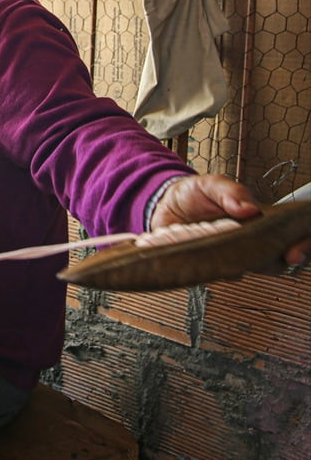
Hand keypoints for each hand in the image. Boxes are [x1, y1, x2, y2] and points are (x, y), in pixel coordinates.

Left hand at [151, 174, 308, 267]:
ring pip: (251, 270)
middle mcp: (249, 243)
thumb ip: (230, 193)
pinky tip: (212, 264)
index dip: (302, 245)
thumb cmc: (194, 194)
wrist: (163, 204)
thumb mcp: (211, 184)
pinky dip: (219, 272)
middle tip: (285, 259)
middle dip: (284, 260)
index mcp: (258, 221)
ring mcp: (230, 257)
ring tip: (241, 259)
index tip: (295, 253)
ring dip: (251, 267)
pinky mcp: (208, 265)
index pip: (291, 235)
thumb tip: (250, 209)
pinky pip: (219, 275)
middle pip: (279, 259)